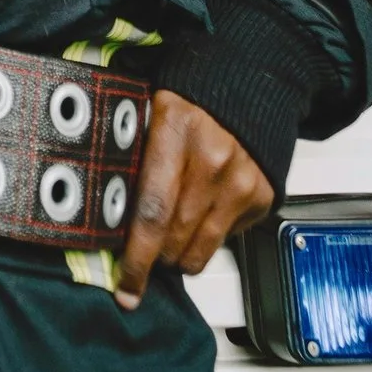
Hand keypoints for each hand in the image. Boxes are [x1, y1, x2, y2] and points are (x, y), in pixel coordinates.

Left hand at [115, 89, 274, 309]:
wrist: (248, 82)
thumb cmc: (189, 100)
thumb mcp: (151, 113)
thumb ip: (133, 157)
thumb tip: (109, 213)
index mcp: (175, 131)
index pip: (151, 211)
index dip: (136, 258)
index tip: (125, 288)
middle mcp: (213, 160)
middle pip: (175, 238)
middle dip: (155, 257)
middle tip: (145, 249)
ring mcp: (242, 180)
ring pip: (201, 250)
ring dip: (179, 256)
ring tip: (171, 237)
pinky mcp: (262, 196)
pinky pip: (226, 240)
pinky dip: (208, 237)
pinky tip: (203, 209)